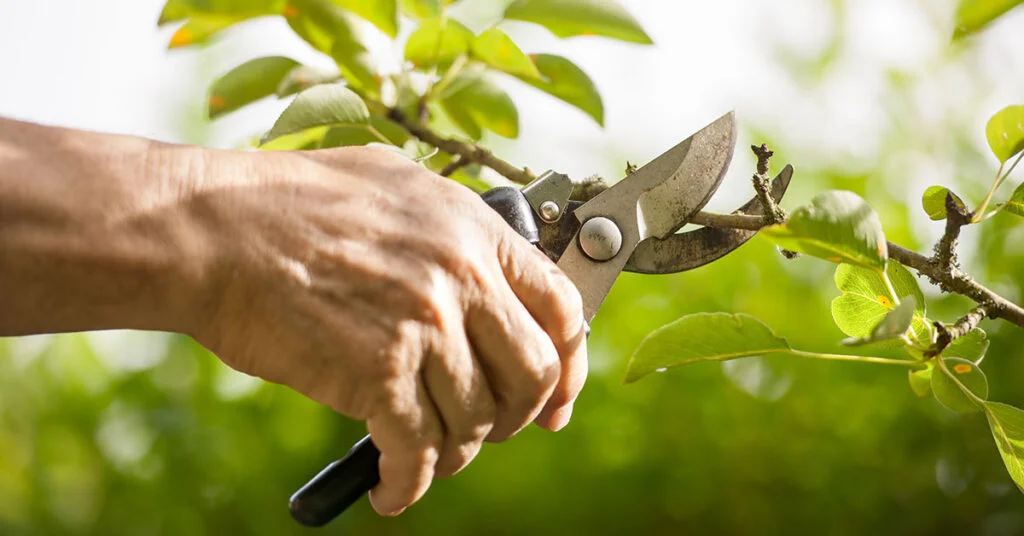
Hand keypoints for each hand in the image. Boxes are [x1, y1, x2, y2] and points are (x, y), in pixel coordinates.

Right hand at [185, 146, 587, 514]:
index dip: (569, 365)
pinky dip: (409, 485)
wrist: (214, 230)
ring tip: (429, 455)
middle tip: (494, 430)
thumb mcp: (394, 184)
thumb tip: (486, 267)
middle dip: (519, 417)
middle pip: (533, 375)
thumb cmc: (290, 203)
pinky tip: (392, 490)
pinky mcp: (378, 373)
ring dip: (457, 452)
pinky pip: (418, 452)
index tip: (557, 399)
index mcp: (474, 230)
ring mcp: (424, 326)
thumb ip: (451, 227)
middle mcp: (462, 277)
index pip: (562, 308)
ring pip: (476, 421)